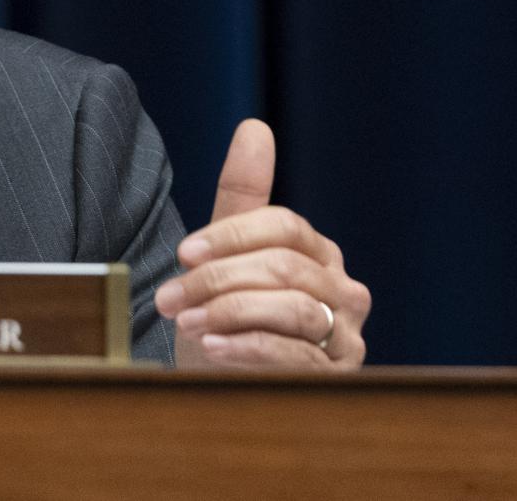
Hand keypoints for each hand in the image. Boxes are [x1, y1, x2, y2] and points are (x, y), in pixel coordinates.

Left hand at [155, 118, 370, 368]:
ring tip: (185, 321)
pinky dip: (248, 348)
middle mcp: (344, 291)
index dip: (231, 236)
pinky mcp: (337, 378)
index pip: (285, 227)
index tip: (183, 252)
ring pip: (294, 309)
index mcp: (320, 253)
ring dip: (229, 312)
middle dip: (220, 279)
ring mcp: (346, 337)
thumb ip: (243, 196)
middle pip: (286, 268)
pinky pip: (295, 355)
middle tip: (169, 296)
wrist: (232, 389)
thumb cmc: (231, 319)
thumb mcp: (229, 258)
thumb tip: (254, 127)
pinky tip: (209, 346)